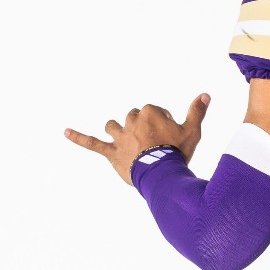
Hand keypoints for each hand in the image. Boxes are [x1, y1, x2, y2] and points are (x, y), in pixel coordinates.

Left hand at [65, 93, 210, 184]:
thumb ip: (197, 111)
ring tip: (125, 139)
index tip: (169, 137)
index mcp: (149, 113)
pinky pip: (92, 143)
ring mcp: (120, 137)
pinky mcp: (111, 152)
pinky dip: (78, 137)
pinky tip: (65, 132)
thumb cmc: (178, 152)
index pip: (153, 111)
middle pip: (133, 117)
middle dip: (141, 127)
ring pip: (113, 126)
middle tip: (155, 144)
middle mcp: (132, 121)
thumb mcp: (192, 131)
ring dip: (117, 130)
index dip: (162, 123)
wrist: (162, 174)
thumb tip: (205, 94)